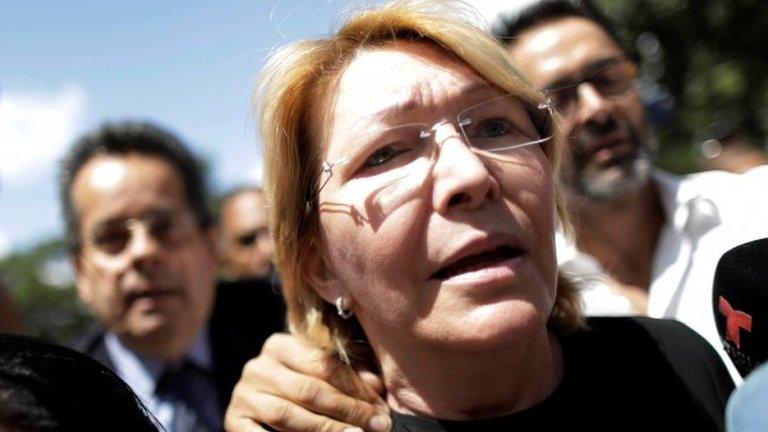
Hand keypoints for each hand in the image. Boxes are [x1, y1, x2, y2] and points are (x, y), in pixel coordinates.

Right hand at [224, 333, 390, 431]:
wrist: (259, 413)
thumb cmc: (298, 392)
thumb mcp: (320, 378)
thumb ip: (347, 378)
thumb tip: (376, 385)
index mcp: (278, 345)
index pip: (323, 365)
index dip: (356, 387)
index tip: (382, 407)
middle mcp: (257, 367)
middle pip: (310, 390)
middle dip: (349, 410)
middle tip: (379, 425)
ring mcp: (243, 395)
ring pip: (289, 414)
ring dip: (328, 429)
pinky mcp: (233, 422)